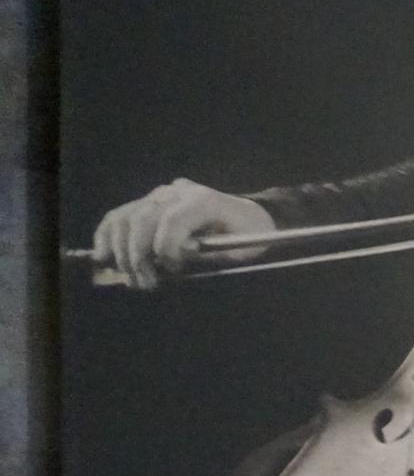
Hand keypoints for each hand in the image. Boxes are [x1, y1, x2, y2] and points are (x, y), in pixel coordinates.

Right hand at [89, 179, 276, 291]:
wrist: (248, 217)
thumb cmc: (248, 237)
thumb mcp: (239, 249)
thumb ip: (207, 254)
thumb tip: (173, 260)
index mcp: (203, 200)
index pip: (171, 220)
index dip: (166, 247)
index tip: (172, 271)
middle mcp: (176, 193)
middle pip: (142, 218)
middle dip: (138, 254)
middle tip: (146, 283)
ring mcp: (159, 195)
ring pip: (125, 217)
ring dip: (120, 250)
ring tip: (131, 277)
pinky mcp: (148, 202)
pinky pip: (119, 215)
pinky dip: (107, 235)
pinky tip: (103, 256)